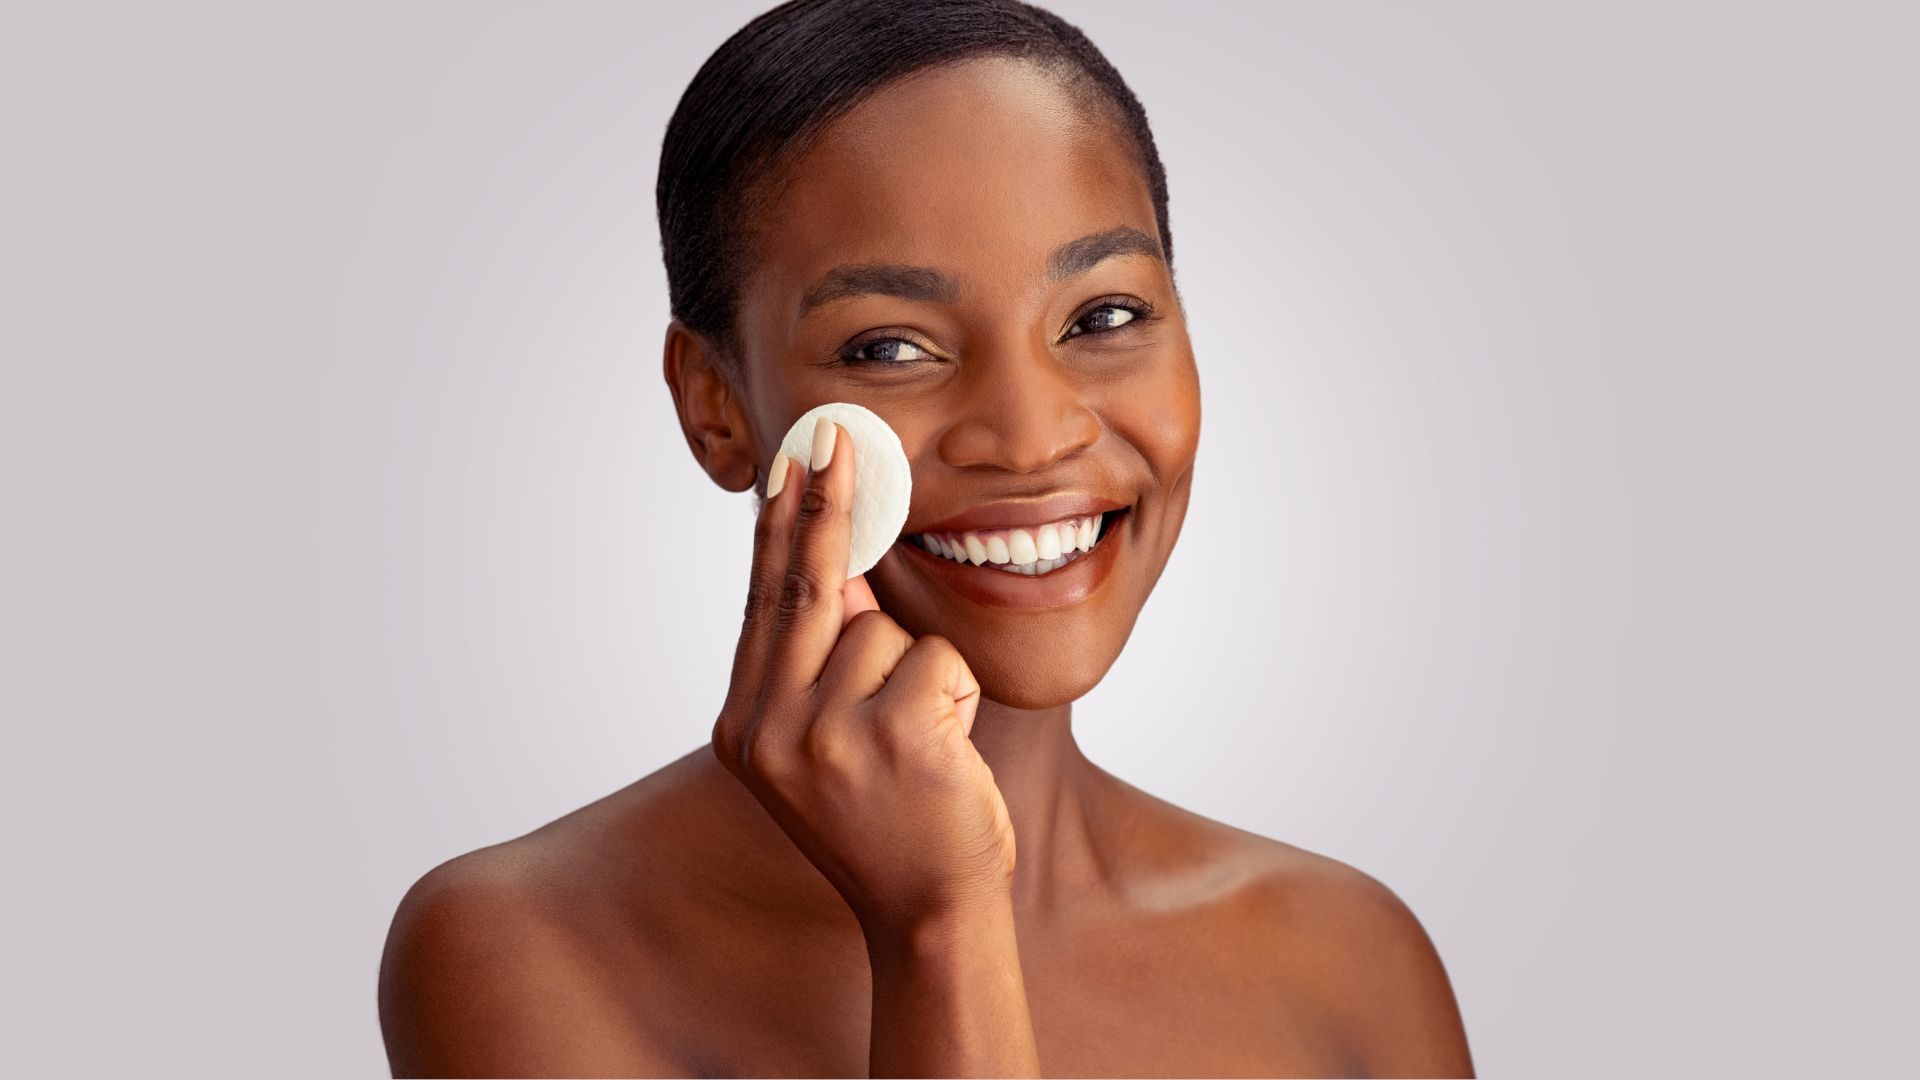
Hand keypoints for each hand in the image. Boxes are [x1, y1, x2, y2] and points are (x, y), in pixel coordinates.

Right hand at [711, 419, 1015, 933]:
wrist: (927, 915)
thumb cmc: (890, 821)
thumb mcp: (826, 746)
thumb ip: (820, 666)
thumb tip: (845, 563)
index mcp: (744, 728)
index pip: (764, 604)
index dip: (781, 530)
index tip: (789, 467)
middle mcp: (767, 730)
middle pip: (807, 588)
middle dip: (826, 506)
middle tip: (837, 437)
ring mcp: (823, 736)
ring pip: (886, 630)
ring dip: (921, 671)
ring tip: (920, 744)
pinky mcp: (889, 738)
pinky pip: (935, 660)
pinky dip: (955, 693)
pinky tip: (944, 752)